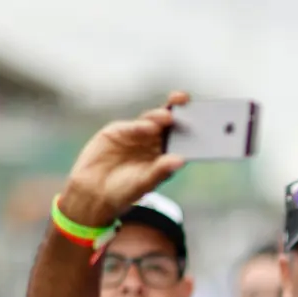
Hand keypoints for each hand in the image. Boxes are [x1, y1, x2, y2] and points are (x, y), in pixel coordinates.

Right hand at [58, 91, 188, 226]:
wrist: (91, 193)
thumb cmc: (123, 191)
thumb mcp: (143, 184)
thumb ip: (160, 171)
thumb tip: (180, 161)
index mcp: (166, 154)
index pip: (184, 138)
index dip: (194, 128)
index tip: (206, 121)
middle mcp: (154, 142)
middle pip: (170, 124)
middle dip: (179, 112)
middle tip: (188, 103)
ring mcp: (136, 135)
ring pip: (152, 120)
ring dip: (161, 116)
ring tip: (169, 117)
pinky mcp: (118, 131)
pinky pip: (132, 126)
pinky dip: (140, 126)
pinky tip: (149, 127)